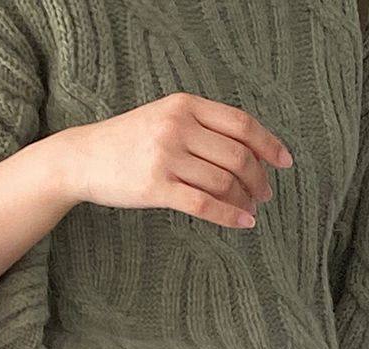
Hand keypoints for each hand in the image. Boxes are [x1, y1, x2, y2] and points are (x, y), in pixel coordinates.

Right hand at [58, 93, 292, 230]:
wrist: (84, 157)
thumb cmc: (128, 142)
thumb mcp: (165, 118)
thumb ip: (200, 126)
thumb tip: (245, 149)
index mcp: (185, 105)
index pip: (240, 123)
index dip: (268, 143)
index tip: (284, 162)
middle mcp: (178, 127)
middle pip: (236, 155)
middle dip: (258, 178)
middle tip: (265, 194)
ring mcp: (166, 157)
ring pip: (223, 181)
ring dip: (244, 199)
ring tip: (251, 210)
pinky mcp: (155, 187)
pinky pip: (203, 204)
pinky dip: (229, 216)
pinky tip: (242, 224)